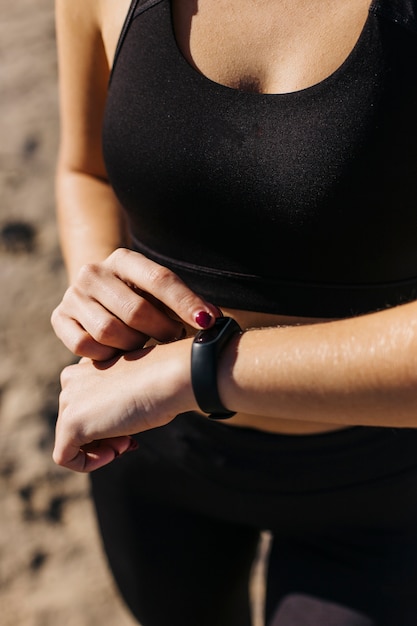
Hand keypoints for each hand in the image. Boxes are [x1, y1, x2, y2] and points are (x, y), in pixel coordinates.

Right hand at [51, 248, 219, 359]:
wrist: (98, 300)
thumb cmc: (141, 300)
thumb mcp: (161, 295)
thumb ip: (187, 305)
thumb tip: (214, 322)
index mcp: (124, 259)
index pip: (160, 279)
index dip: (185, 303)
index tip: (207, 323)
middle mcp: (93, 272)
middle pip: (135, 310)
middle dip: (160, 330)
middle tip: (172, 338)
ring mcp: (73, 295)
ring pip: (109, 331)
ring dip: (134, 345)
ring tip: (144, 344)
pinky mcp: (59, 318)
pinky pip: (85, 346)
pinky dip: (106, 355)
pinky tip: (118, 354)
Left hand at [53, 337, 195, 471]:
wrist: (170, 376)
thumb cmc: (163, 379)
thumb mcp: (134, 386)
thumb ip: (114, 399)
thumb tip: (110, 425)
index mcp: (85, 366)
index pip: (86, 405)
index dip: (109, 422)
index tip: (131, 427)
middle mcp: (70, 380)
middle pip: (78, 423)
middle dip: (105, 437)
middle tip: (131, 438)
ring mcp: (68, 401)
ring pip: (71, 439)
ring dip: (101, 449)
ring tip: (128, 441)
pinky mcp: (71, 424)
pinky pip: (65, 456)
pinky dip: (88, 464)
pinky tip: (114, 453)